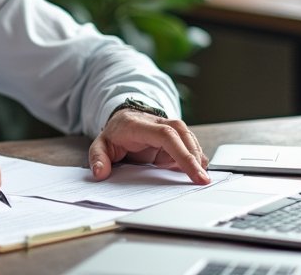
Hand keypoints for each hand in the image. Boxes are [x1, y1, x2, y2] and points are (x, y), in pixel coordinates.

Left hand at [88, 108, 209, 183]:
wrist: (123, 119)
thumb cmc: (115, 135)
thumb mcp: (100, 146)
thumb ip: (98, 158)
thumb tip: (99, 173)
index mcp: (139, 125)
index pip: (166, 135)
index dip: (181, 153)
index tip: (192, 172)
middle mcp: (157, 123)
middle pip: (182, 135)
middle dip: (194, 158)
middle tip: (202, 180)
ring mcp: (169, 127)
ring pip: (189, 138)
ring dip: (197, 158)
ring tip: (201, 178)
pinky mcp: (176, 136)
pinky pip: (190, 144)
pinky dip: (196, 157)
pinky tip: (198, 171)